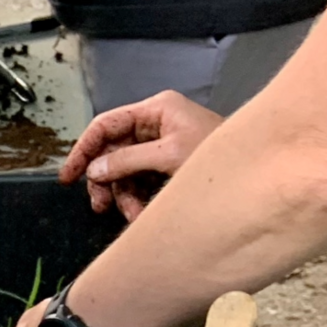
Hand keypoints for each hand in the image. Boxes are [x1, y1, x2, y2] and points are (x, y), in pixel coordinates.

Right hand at [59, 91, 223, 220]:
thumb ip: (127, 161)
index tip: (68, 176)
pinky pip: (140, 180)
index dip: (83, 150)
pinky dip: (137, 198)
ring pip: (124, 170)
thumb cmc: (216, 154)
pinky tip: (140, 214)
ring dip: (123, 196)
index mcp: (155, 110)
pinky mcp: (167, 163)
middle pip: (112, 151)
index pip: (105, 125)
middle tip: (99, 205)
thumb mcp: (168, 156)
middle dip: (106, 181)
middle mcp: (154, 123)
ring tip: (130, 215)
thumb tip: (93, 171)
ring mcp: (161, 143)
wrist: (258, 173)